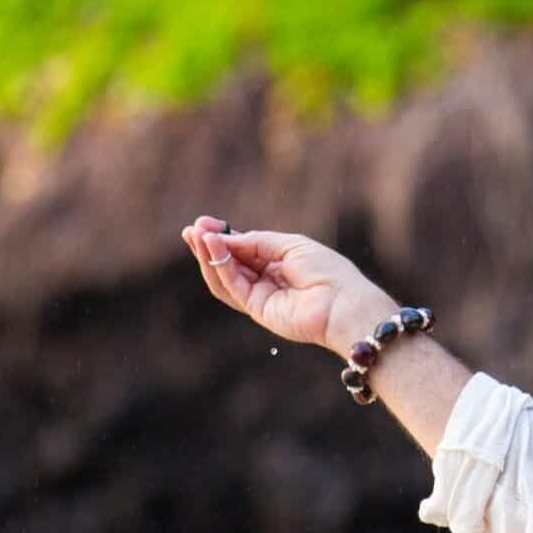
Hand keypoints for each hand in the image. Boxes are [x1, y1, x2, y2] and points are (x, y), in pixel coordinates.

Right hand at [182, 217, 396, 356]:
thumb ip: (255, 242)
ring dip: (208, 257)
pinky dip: (220, 266)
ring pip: (225, 277)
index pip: (243, 249)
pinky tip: (212, 247)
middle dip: (209, 246)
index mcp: (279, 262)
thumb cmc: (326, 270)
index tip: (203, 222)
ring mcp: (261, 297)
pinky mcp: (257, 310)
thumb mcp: (289, 245)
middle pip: (230, 263)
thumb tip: (225, 237)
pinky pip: (232, 287)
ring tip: (196, 236)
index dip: (224, 236)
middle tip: (190, 230)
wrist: (342, 302)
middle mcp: (267, 280)